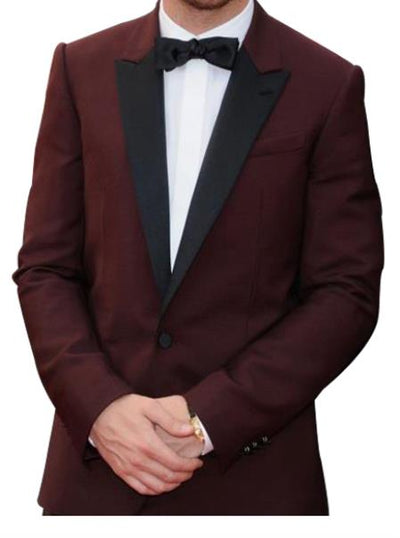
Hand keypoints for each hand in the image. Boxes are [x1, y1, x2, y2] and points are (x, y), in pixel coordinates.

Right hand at [89, 393, 203, 495]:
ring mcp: (128, 468)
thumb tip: (189, 430)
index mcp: (147, 444)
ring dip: (172, 485)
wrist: (97, 413)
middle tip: (192, 469)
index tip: (198, 462)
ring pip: (156, 486)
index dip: (190, 466)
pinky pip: (141, 488)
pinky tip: (162, 484)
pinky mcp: (120, 471)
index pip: (175, 463)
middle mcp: (138, 460)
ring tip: (181, 476)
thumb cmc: (124, 408)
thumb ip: (170, 420)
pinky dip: (155, 490)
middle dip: (185, 475)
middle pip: (168, 477)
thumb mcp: (149, 406)